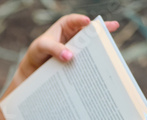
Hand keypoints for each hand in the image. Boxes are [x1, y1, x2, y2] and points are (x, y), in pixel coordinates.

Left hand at [0, 14, 118, 119]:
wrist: (14, 107)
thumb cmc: (20, 118)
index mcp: (29, 66)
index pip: (40, 47)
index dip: (54, 49)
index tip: (68, 57)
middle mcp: (42, 54)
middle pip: (59, 30)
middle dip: (76, 25)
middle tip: (94, 27)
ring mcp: (54, 50)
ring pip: (71, 31)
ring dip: (89, 27)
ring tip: (110, 28)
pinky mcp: (64, 53)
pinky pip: (79, 41)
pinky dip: (93, 36)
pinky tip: (110, 35)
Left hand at [3, 14, 118, 96]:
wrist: (33, 71)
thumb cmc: (36, 54)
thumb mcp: (41, 47)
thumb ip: (54, 49)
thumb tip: (70, 56)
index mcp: (65, 26)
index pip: (74, 20)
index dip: (82, 20)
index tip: (88, 22)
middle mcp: (73, 36)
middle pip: (88, 32)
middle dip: (100, 30)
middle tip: (113, 27)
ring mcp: (76, 49)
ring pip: (90, 46)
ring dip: (99, 47)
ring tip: (110, 48)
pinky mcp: (77, 61)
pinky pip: (86, 60)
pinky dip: (92, 62)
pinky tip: (100, 66)